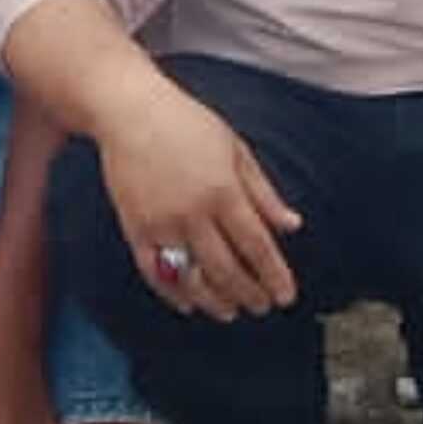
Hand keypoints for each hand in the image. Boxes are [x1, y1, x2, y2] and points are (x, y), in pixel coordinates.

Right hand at [97, 78, 300, 318]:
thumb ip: (264, 193)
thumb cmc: (187, 124)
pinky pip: (155, 274)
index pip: (256, 245)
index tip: (286, 297)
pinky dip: (173, 295)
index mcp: (223, 190)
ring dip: (216, 302)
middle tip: (263, 307)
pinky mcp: (135, 230)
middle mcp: (193, 212)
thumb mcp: (236, 150)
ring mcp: (162, 224)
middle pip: (227, 269)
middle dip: (249, 294)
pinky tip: (190, 304)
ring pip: (193, 279)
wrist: (130, 112)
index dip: (274, 275)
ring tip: (232, 311)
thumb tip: (292, 225)